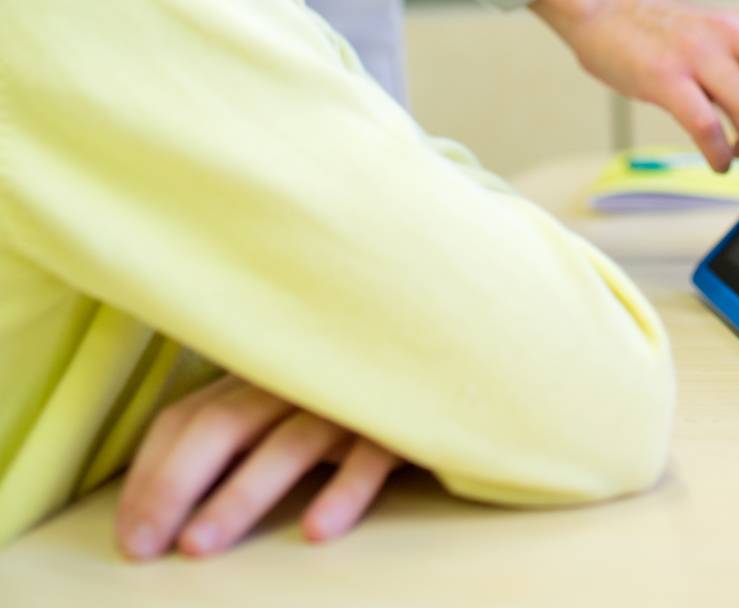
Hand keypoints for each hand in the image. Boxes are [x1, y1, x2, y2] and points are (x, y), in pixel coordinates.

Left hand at [116, 374, 400, 560]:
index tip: (127, 533)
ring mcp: (351, 394)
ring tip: (199, 548)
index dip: (151, 472)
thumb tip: (166, 499)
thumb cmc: (360, 386)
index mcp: (263, 373)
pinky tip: (316, 531)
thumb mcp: (292, 396)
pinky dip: (342, 489)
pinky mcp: (404, 415)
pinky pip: (371, 453)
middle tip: (143, 550)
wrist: (452, 346)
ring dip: (240, 495)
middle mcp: (299, 378)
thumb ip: (242, 423)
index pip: (189, 414)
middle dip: (174, 487)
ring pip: (287, 441)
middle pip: (224, 424)